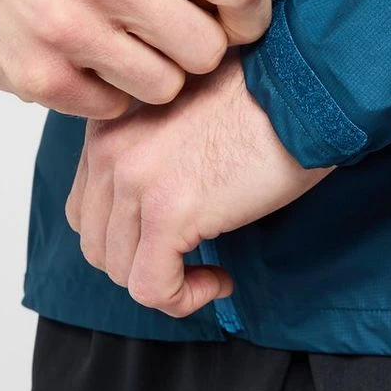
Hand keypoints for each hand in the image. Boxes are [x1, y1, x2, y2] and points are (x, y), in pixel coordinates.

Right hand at [0, 0, 272, 117]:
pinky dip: (111, 94)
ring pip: (165, 88)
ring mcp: (67, 29)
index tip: (236, 19)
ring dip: (156, 74)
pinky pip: (114, 109)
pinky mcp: (37, 75)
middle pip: (206, 50)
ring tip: (128, 44)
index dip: (250, 12)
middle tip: (173, 34)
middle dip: (199, 48)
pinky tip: (92, 60)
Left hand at [65, 51, 331, 316]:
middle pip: (98, 244)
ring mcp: (136, 180)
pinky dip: (184, 298)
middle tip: (192, 258)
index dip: (128, 234)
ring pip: (122, 270)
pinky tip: (220, 280)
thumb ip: (150, 147)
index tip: (173, 236)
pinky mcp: (168, 212)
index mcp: (112, 122)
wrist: (303, 91)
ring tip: (212, 270)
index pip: (88, 206)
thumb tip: (148, 211)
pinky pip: (153, 288)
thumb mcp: (183, 112)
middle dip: (144, 261)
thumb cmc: (263, 98)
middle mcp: (111, 148)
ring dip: (168, 282)